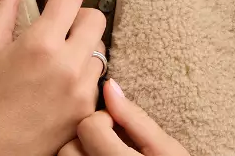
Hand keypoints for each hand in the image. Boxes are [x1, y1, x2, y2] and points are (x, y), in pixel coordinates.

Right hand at [0, 0, 106, 155]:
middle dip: (76, 12)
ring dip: (83, 43)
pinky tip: (60, 78)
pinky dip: (84, 72)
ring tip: (56, 51)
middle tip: (55, 20)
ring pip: (100, 50)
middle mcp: (68, 67)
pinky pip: (97, 81)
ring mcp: (81, 94)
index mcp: (41, 44)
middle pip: (95, 19)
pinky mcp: (84, 114)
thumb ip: (3, 4)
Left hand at [58, 78, 189, 155]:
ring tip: (102, 151)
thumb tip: (110, 85)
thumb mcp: (165, 148)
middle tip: (110, 140)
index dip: (104, 119)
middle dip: (87, 137)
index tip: (119, 126)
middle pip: (69, 147)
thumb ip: (135, 118)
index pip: (88, 127)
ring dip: (80, 151)